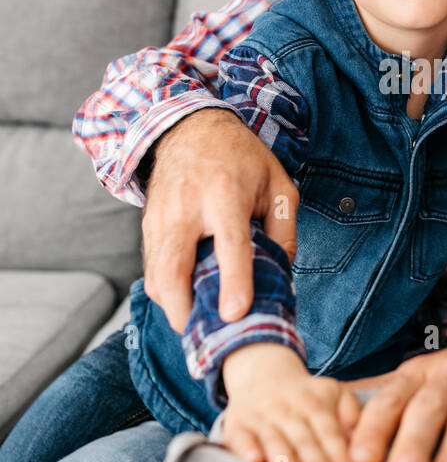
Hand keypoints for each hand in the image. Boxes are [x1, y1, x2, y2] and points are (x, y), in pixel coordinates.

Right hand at [141, 108, 297, 331]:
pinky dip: (165, 291)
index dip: (233, 282)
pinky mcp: (148, 226)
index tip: (234, 314)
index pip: (229, 244)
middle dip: (182, 309)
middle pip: (174, 267)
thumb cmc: (242, 158)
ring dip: (173, 306)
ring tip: (197, 323)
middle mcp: (187, 207)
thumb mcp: (278, 184)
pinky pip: (151, 268)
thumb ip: (284, 230)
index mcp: (225, 194)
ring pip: (156, 274)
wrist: (191, 127)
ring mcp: (161, 217)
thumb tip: (283, 274)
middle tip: (201, 334)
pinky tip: (185, 300)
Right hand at [221, 342, 360, 461]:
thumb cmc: (307, 396)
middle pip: (304, 440)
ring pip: (274, 441)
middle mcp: (288, 410)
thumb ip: (352, 415)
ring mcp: (261, 418)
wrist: (262, 374)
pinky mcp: (236, 425)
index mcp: (316, 404)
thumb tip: (364, 444)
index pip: (329, 431)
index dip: (338, 452)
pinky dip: (245, 449)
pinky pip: (239, 438)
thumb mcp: (335, 394)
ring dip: (284, 461)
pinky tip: (253, 461)